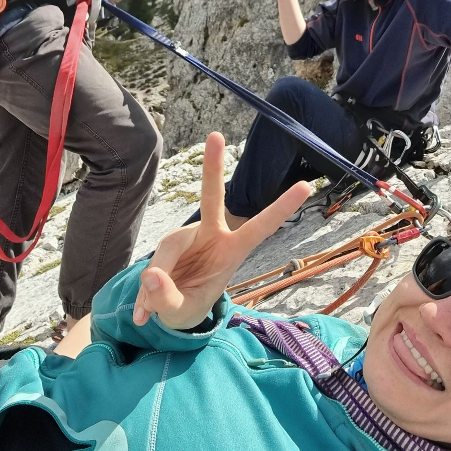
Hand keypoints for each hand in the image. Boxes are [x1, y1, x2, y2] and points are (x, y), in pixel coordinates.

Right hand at [133, 132, 309, 329]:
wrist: (170, 310)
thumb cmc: (189, 306)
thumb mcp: (182, 313)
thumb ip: (168, 299)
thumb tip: (151, 277)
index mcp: (232, 252)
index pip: (260, 227)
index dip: (282, 207)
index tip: (306, 186)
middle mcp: (211, 235)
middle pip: (211, 198)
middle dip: (213, 167)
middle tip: (215, 136)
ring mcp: (188, 236)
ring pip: (168, 251)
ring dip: (156, 285)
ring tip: (149, 313)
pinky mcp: (169, 242)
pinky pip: (153, 266)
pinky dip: (145, 291)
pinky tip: (144, 311)